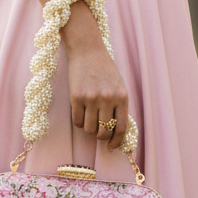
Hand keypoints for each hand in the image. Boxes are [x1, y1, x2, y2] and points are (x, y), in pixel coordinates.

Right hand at [62, 3, 128, 150]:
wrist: (87, 49)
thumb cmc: (104, 68)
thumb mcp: (118, 85)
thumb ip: (118, 106)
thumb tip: (115, 131)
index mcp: (122, 97)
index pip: (122, 128)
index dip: (116, 141)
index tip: (112, 147)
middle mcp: (108, 99)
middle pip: (104, 131)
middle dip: (101, 136)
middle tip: (98, 132)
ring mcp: (91, 98)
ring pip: (89, 129)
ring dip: (88, 128)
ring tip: (88, 118)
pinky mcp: (76, 97)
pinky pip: (77, 121)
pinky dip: (78, 122)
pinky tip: (80, 113)